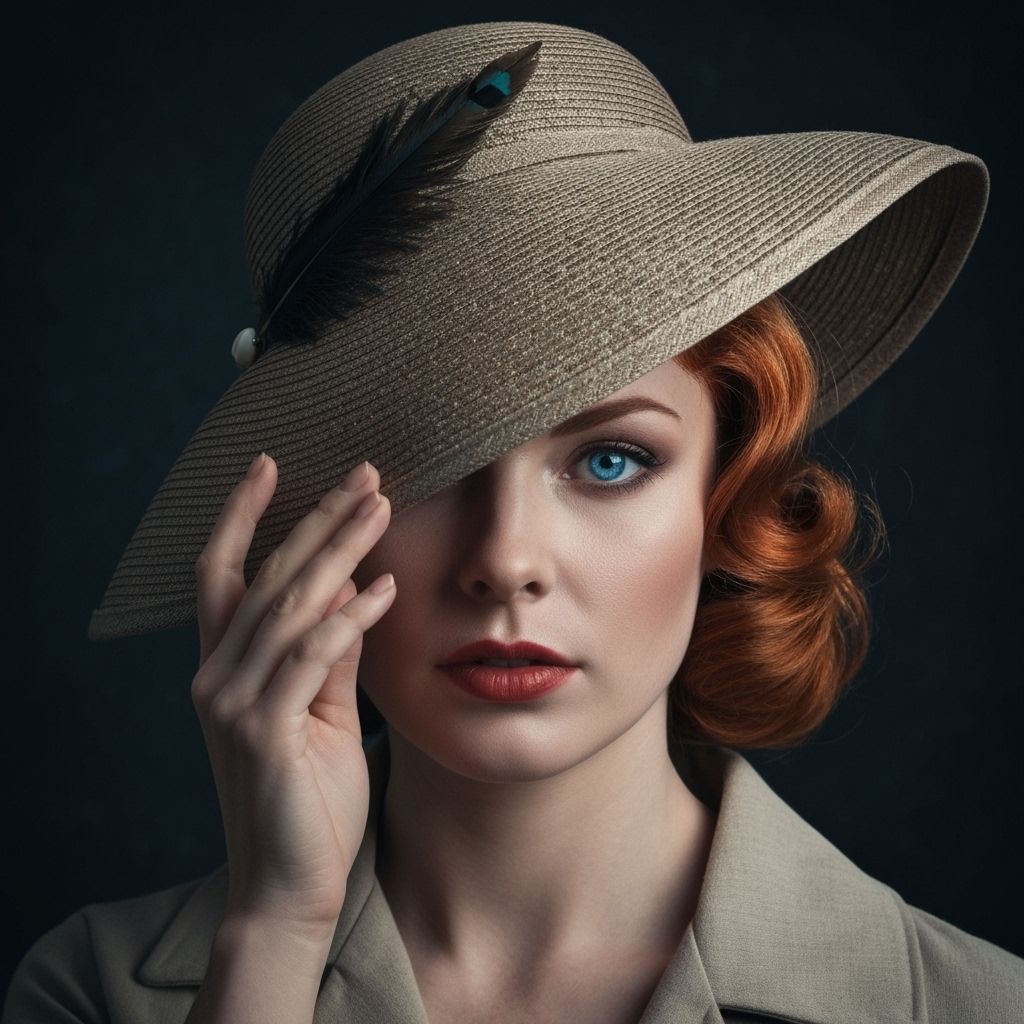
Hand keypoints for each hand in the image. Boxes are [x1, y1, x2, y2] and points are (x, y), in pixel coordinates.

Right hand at [190, 454, 395, 933]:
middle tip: (363, 474)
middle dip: (315, 520)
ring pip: (287, 606)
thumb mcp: (322, 711)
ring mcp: (234, 705)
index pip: (223, 575)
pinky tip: (385, 588)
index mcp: (224, 669)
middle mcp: (217, 678)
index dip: (241, 517)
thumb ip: (330, 654)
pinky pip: (311, 656)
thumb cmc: (310, 796)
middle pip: (266, 578)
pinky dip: (348, 617)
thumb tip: (353, 590)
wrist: (290, 885)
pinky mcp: (263, 733)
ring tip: (380, 507)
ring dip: (338, 552)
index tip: (268, 464)